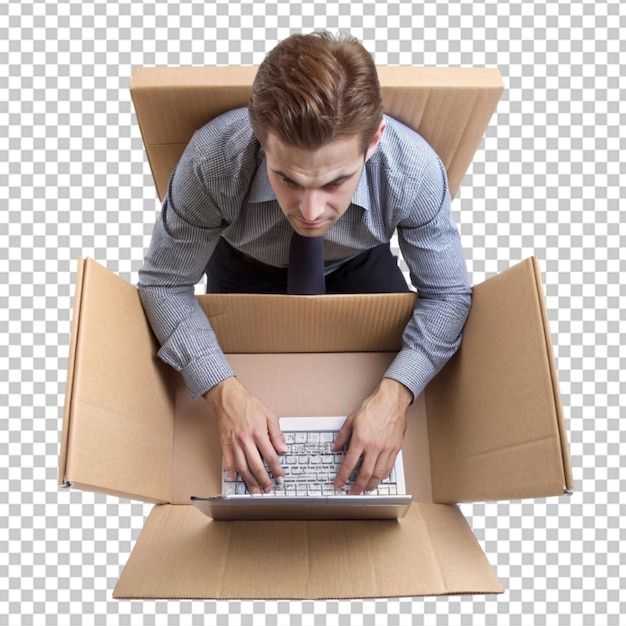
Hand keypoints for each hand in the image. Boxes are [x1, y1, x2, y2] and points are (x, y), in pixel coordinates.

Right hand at [204, 377, 286, 493]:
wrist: (228, 397)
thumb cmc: (248, 405)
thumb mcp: (268, 415)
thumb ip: (276, 434)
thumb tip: (283, 449)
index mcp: (258, 432)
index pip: (270, 456)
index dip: (276, 469)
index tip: (280, 476)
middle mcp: (245, 440)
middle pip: (256, 465)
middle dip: (263, 480)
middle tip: (268, 488)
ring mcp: (234, 443)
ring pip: (242, 467)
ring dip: (249, 481)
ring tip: (255, 489)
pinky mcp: (224, 444)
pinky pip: (228, 462)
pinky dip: (231, 472)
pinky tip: (236, 479)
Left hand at [333, 378, 411, 494]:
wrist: (392, 400)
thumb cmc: (374, 407)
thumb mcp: (352, 419)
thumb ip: (342, 436)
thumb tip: (335, 447)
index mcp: (360, 438)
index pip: (349, 463)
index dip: (342, 477)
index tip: (339, 484)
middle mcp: (374, 446)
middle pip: (365, 473)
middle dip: (357, 486)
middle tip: (352, 492)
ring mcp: (386, 448)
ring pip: (379, 474)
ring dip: (371, 485)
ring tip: (365, 489)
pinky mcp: (396, 448)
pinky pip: (389, 467)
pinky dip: (383, 476)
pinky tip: (378, 478)